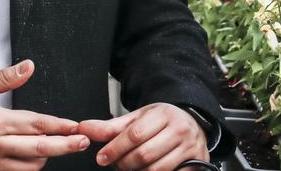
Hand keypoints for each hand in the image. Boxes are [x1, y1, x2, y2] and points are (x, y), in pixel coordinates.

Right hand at [0, 59, 89, 170]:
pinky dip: (27, 170)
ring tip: (57, 148)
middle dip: (65, 146)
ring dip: (46, 158)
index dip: (60, 126)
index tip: (75, 125)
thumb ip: (3, 77)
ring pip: (28, 167)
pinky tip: (33, 162)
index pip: (36, 124)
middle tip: (83, 142)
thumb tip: (28, 67)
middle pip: (39, 149)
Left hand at [78, 103, 208, 169]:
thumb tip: (84, 129)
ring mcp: (189, 148)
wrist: (192, 123)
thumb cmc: (161, 122)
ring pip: (156, 170)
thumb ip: (111, 126)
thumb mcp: (138, 118)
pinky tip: (145, 170)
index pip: (134, 134)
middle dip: (124, 163)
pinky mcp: (196, 162)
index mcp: (163, 114)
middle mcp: (179, 129)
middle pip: (144, 154)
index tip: (102, 157)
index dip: (115, 148)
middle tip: (115, 164)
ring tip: (130, 167)